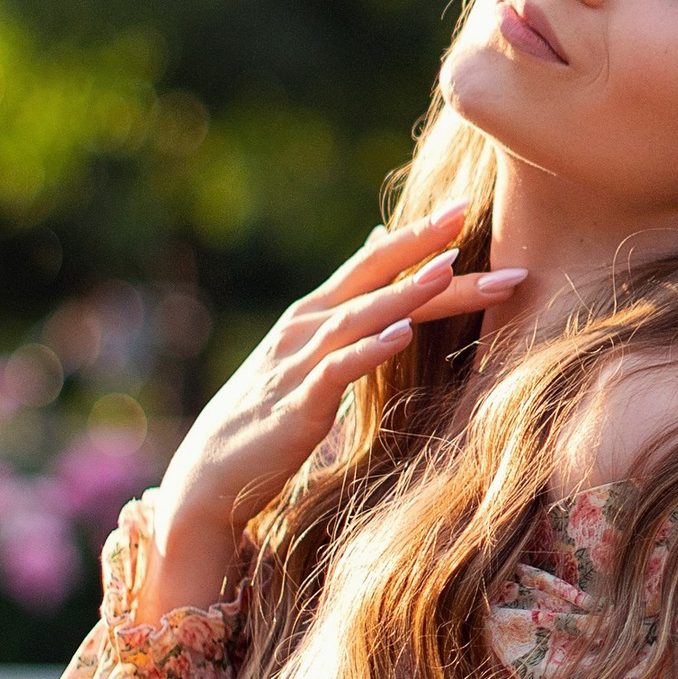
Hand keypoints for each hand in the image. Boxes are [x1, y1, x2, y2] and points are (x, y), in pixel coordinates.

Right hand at [143, 203, 523, 608]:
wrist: (212, 474)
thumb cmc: (270, 413)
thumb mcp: (310, 351)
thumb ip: (348, 302)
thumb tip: (378, 242)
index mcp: (314, 313)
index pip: (371, 261)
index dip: (416, 233)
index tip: (464, 204)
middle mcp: (305, 327)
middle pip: (371, 276)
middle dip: (420, 245)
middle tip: (466, 213)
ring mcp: (299, 363)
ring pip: (360, 316)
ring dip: (406, 292)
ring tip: (450, 268)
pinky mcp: (299, 404)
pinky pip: (338, 370)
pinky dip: (371, 349)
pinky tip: (403, 335)